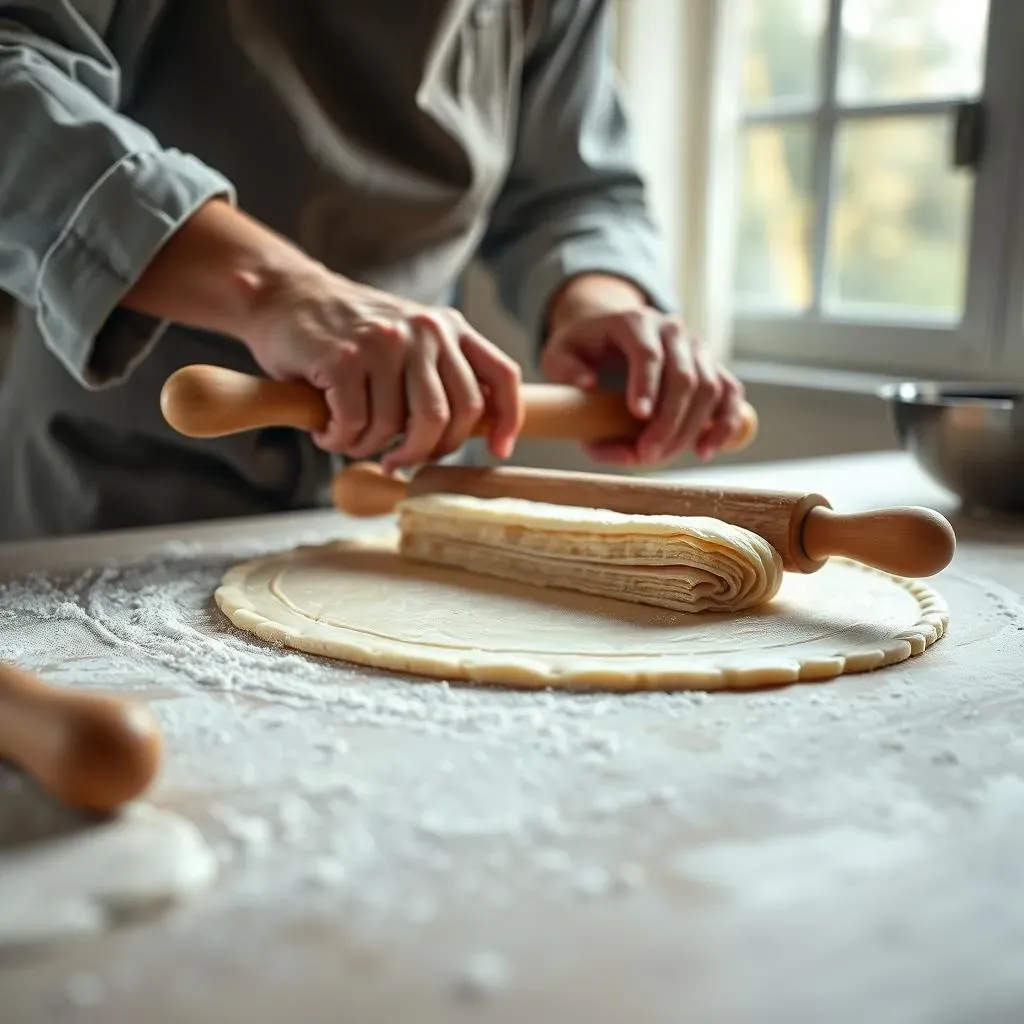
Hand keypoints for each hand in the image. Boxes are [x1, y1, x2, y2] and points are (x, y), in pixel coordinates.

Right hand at [241, 266, 523, 471]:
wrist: (284, 296)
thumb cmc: (347, 332)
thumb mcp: (409, 340)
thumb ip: (441, 374)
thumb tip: (474, 432)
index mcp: (449, 327)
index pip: (501, 375)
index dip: (508, 419)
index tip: (499, 450)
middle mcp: (424, 330)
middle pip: (450, 416)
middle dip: (425, 451)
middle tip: (398, 460)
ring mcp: (385, 342)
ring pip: (398, 427)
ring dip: (370, 447)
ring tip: (350, 437)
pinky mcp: (344, 358)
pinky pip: (355, 424)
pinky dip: (340, 440)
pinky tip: (327, 430)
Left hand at [541, 274, 743, 466]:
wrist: (609, 331)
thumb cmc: (582, 348)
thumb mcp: (559, 353)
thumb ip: (565, 369)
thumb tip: (588, 385)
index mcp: (634, 322)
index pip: (648, 353)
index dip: (646, 385)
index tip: (638, 416)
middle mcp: (672, 330)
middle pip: (684, 377)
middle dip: (667, 421)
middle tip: (646, 454)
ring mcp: (697, 348)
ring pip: (709, 389)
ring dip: (689, 430)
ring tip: (661, 456)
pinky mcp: (711, 368)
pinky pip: (730, 395)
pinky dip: (723, 425)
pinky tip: (704, 451)